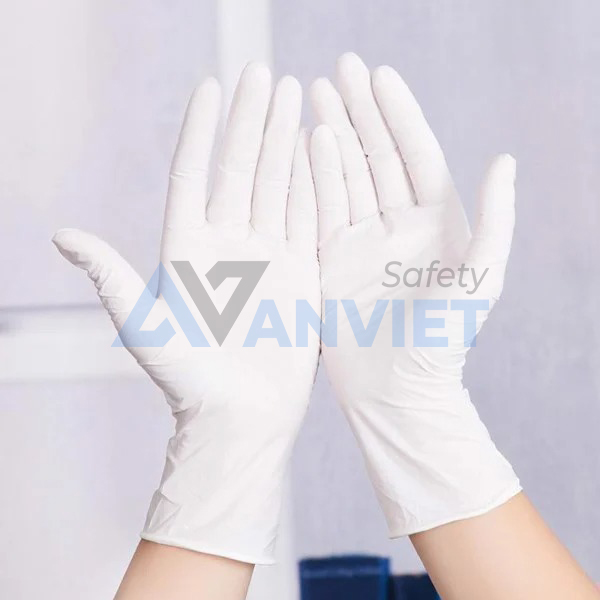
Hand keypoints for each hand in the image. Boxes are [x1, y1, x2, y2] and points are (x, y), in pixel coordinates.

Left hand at [53, 63, 318, 563]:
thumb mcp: (145, 328)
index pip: (195, 175)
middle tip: (264, 75)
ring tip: (296, 96)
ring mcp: (266, 256)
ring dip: (285, 143)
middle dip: (252, 122)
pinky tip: (320, 150)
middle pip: (240, 171)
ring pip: (276, 187)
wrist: (241, 418)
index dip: (202, 131)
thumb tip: (62, 234)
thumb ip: (111, 278)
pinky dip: (314, 184)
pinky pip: (307, 219)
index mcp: (187, 249)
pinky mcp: (300, 273)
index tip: (212, 85)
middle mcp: (227, 245)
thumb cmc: (189, 381)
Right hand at [310, 53, 519, 534]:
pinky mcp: (329, 262)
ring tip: (310, 94)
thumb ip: (495, 223)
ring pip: (342, 178)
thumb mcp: (479, 283)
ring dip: (329, 137)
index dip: (397, 115)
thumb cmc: (442, 344)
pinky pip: (317, 212)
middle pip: (375, 158)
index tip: (377, 76)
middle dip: (357, 113)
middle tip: (337, 70)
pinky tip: (297, 147)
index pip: (414, 156)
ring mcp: (359, 243)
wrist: (396, 392)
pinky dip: (308, 180)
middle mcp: (395, 227)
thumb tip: (504, 161)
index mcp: (434, 225)